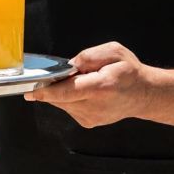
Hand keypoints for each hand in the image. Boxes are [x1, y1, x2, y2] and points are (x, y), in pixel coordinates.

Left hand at [24, 42, 155, 128]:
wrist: (143, 94)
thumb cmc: (129, 72)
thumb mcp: (114, 51)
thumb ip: (90, 55)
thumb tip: (69, 66)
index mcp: (102, 87)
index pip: (68, 91)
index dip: (46, 91)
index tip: (30, 90)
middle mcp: (95, 106)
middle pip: (60, 97)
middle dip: (53, 85)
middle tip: (64, 74)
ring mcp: (91, 117)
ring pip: (61, 103)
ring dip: (62, 91)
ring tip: (81, 81)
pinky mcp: (88, 122)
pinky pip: (67, 107)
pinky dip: (68, 98)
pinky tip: (82, 91)